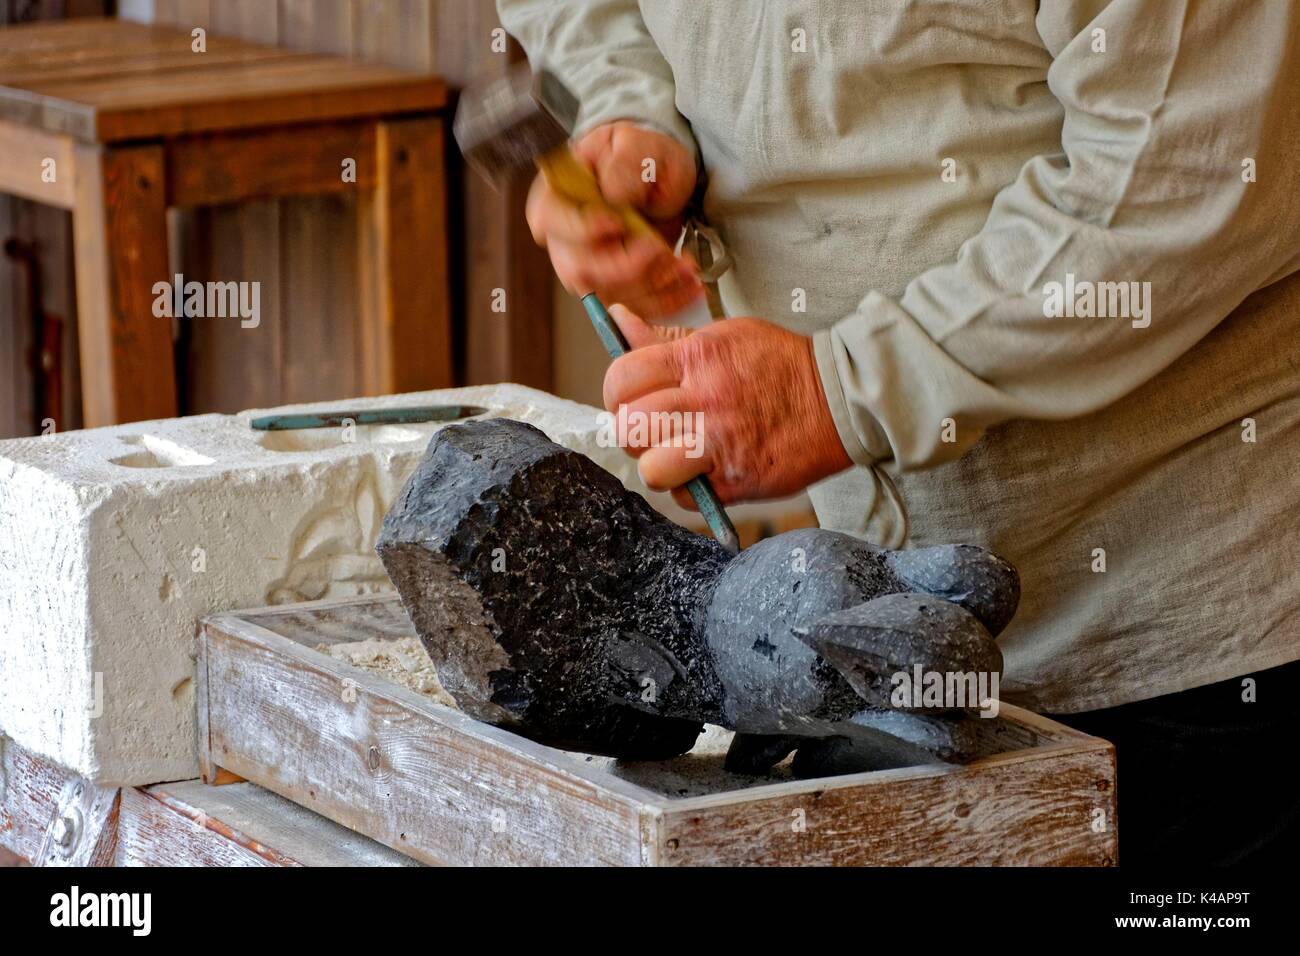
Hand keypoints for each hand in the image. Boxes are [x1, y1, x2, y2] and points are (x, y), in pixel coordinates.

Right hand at [526, 121, 703, 318]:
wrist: (658, 178)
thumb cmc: (640, 156)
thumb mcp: (636, 147)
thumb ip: (625, 166)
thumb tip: (612, 194)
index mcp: (556, 198)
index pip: (551, 220)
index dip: (581, 228)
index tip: (616, 224)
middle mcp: (564, 240)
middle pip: (581, 269)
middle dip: (627, 266)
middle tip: (660, 249)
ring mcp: (588, 269)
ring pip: (611, 294)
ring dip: (654, 286)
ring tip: (686, 268)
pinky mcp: (615, 288)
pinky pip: (635, 306)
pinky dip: (667, 300)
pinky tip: (688, 286)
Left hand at [603, 306, 852, 506]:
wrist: (841, 398)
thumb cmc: (780, 365)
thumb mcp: (724, 337)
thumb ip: (667, 339)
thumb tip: (617, 322)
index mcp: (697, 358)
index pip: (623, 377)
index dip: (618, 393)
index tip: (631, 400)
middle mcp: (705, 400)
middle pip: (630, 427)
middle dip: (634, 432)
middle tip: (654, 430)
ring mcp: (721, 443)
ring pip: (652, 468)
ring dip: (659, 466)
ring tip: (678, 455)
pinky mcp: (738, 480)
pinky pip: (685, 498)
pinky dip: (689, 490)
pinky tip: (706, 471)